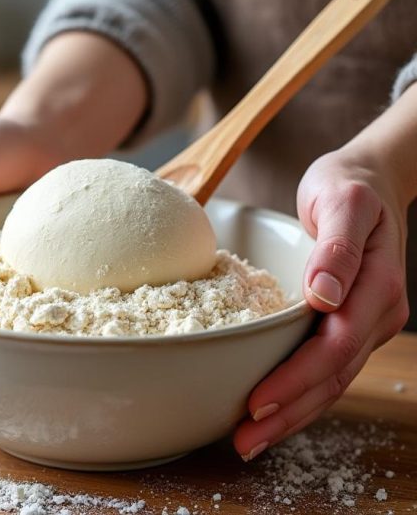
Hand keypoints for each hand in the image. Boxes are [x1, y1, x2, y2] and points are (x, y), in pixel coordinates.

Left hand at [234, 148, 409, 460]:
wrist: (370, 180)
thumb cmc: (348, 186)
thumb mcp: (342, 202)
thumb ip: (336, 247)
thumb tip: (323, 293)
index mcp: (377, 288)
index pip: (334, 347)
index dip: (295, 379)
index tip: (257, 402)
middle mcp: (376, 314)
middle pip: (333, 377)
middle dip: (288, 413)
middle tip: (244, 441)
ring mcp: (366, 323)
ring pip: (331, 382)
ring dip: (292, 415)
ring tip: (249, 441)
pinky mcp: (349, 325)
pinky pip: (327, 369)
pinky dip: (300, 395)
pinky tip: (271, 413)